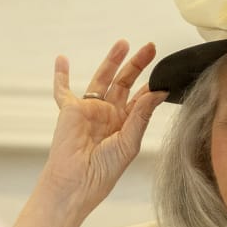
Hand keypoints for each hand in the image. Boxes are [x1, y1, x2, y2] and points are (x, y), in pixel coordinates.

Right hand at [39, 39, 165, 211]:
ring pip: (102, 79)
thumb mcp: (129, 143)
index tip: (165, 74)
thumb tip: (159, 92)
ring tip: (123, 44)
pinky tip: (62, 60)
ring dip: (111, 61)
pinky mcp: (70, 110)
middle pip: (125, 83)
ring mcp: (90, 111)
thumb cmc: (103, 172)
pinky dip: (61, 75)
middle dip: (137, 65)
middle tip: (150, 48)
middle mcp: (109, 115)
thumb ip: (142, 115)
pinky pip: (63, 90)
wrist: (77, 182)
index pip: (141, 100)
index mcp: (126, 125)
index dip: (153, 86)